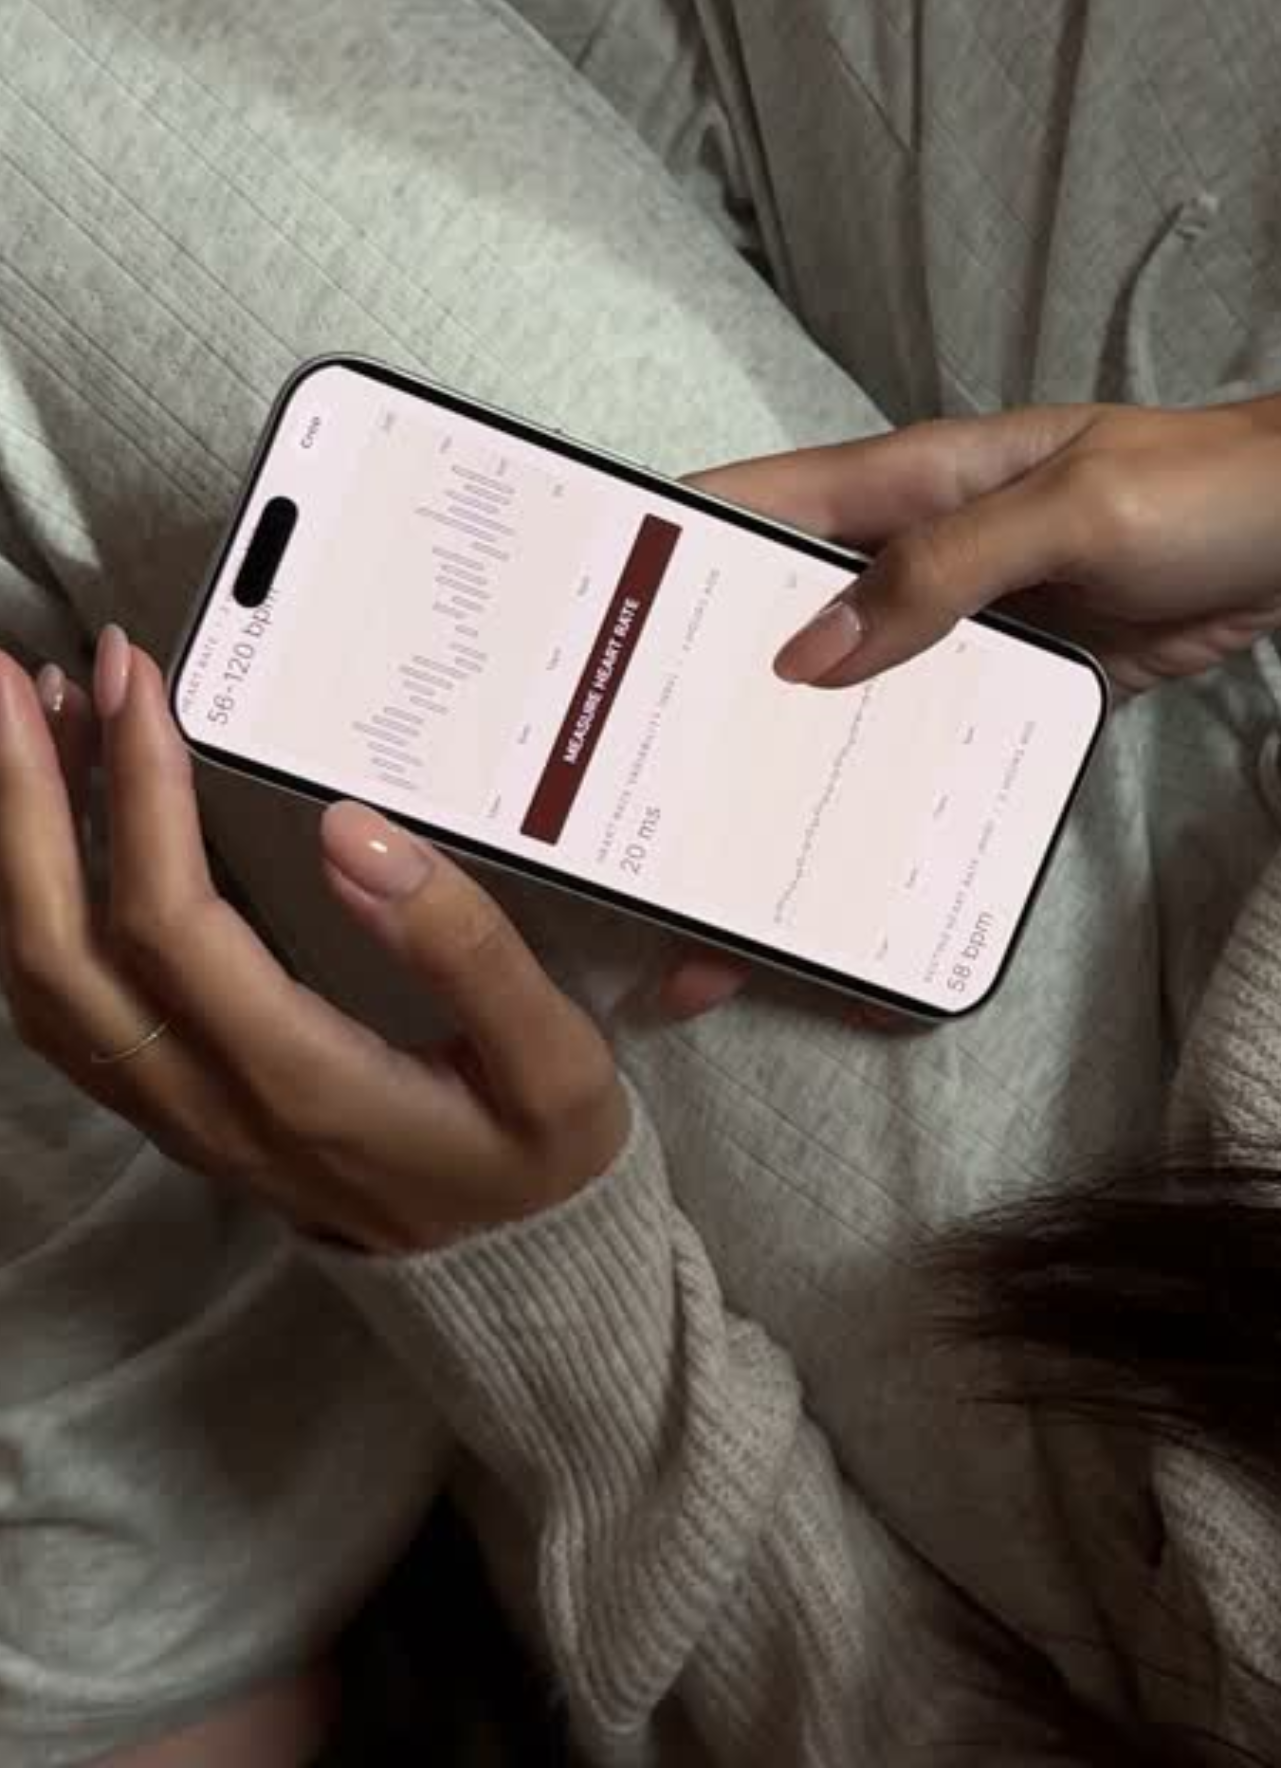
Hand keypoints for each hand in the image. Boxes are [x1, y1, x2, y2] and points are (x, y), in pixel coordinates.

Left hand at [0, 630, 627, 1255]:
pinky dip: (38, 910)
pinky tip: (56, 837)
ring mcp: (185, 1117)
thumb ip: (468, 951)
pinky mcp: (183, 1111)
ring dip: (20, 849)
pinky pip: (70, 1013)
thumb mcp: (556, 1063)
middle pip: (64, 952)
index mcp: (306, 1084)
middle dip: (28, 802)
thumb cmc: (540, 1160)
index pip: (174, 925)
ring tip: (31, 727)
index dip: (138, 795)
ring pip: (47, 985)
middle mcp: (217, 1106)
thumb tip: (354, 832)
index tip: (139, 685)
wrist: (521, 1276)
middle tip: (21, 676)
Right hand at [647, 367, 1280, 1019]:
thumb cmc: (1201, 488)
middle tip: (620, 810)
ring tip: (717, 897)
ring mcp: (959, 635)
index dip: (663, 559)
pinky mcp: (1012, 696)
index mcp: (910, 485)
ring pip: (845, 714)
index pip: (756, 510)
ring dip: (786, 788)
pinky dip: (882, 810)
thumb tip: (812, 653)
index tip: (576, 630)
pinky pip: (929, 757)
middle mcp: (913, 562)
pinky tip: (841, 881)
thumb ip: (951, 570)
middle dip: (701, 711)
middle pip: (779, 636)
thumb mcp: (1078, 509)